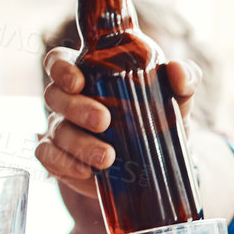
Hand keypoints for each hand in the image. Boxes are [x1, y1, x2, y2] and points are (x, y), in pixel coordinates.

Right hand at [36, 47, 198, 193]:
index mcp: (89, 74)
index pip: (59, 62)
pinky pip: (49, 158)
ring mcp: (63, 130)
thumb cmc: (162, 117)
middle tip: (104, 121)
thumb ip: (185, 78)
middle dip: (76, 107)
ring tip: (108, 157)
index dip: (60, 68)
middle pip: (55, 96)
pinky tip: (87, 171)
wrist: (164, 162)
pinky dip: (64, 164)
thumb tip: (177, 70)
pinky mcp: (63, 160)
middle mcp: (70, 100)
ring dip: (79, 144)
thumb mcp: (178, 97)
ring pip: (56, 131)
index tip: (78, 81)